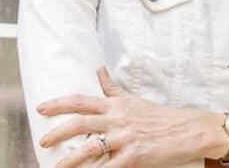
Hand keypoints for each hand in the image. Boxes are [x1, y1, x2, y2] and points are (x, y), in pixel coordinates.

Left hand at [37, 67, 219, 167]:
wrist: (187, 130)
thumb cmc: (159, 116)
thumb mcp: (133, 98)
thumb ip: (112, 87)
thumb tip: (99, 70)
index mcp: (115, 105)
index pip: (81, 101)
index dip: (59, 104)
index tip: (41, 108)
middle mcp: (117, 119)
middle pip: (80, 122)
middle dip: (58, 132)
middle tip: (42, 140)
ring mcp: (125, 138)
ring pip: (90, 147)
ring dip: (70, 159)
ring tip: (55, 167)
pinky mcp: (134, 156)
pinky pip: (110, 167)